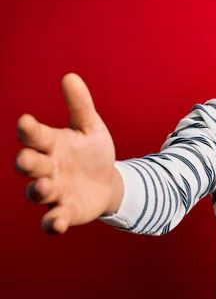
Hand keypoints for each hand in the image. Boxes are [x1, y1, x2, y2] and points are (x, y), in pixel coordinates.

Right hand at [15, 73, 122, 233]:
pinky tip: (57, 223)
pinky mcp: (65, 212)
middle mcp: (46, 168)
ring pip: (38, 192)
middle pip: (30, 165)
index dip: (29, 130)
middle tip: (27, 160)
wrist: (107, 182)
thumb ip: (80, 105)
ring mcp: (54, 191)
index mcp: (51, 144)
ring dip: (39, 190)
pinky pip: (53, 220)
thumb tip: (70, 76)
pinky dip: (53, 222)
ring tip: (44, 185)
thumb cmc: (92, 151)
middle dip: (27, 163)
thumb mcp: (90, 127)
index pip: (35, 135)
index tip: (26, 121)